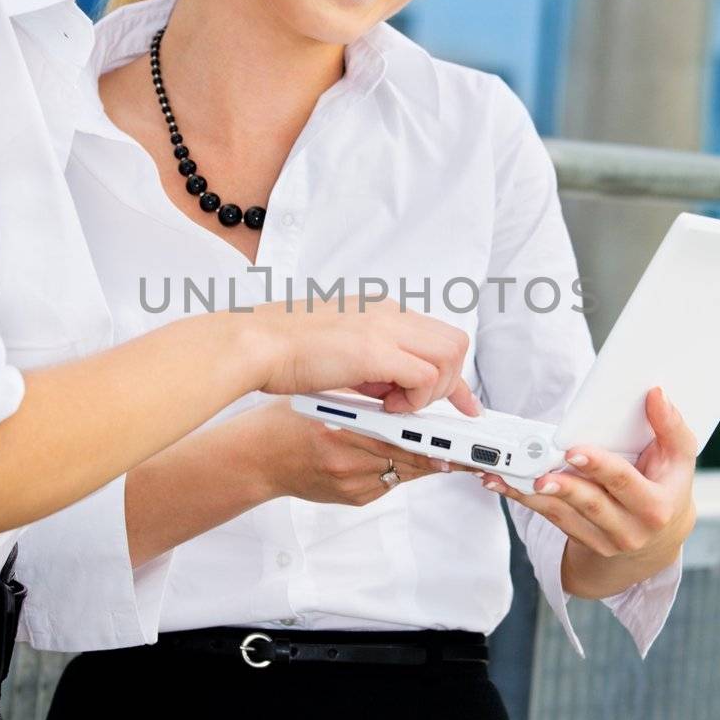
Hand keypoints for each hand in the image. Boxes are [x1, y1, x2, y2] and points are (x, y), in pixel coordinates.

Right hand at [249, 399, 448, 506]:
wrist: (254, 461)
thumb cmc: (283, 422)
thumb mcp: (321, 400)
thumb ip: (361, 402)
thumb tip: (404, 399)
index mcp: (336, 431)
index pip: (394, 437)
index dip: (426, 441)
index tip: (449, 440)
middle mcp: (343, 462)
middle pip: (406, 460)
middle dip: (437, 454)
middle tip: (466, 450)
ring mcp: (348, 486)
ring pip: (402, 473)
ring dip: (425, 462)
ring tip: (450, 453)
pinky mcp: (351, 499)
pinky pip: (388, 484)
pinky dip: (401, 470)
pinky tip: (411, 459)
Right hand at [252, 298, 479, 416]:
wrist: (255, 343)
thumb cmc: (283, 349)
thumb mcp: (340, 351)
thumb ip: (370, 364)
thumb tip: (392, 390)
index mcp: (380, 310)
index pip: (437, 336)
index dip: (454, 374)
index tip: (464, 403)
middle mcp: (389, 312)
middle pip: (454, 343)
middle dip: (450, 384)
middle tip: (424, 409)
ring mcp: (385, 327)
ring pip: (450, 356)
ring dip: (431, 391)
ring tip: (396, 407)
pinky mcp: (376, 349)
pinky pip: (426, 377)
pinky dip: (415, 398)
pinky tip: (387, 408)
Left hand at [479, 387, 696, 598]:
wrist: (659, 537)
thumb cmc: (668, 486)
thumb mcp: (680, 459)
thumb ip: (671, 427)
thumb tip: (657, 395)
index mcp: (656, 507)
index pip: (626, 483)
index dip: (600, 467)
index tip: (574, 451)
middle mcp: (631, 529)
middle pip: (592, 504)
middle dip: (563, 486)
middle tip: (538, 471)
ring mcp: (606, 540)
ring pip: (565, 515)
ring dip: (533, 495)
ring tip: (508, 476)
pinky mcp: (584, 541)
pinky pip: (552, 520)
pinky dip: (527, 501)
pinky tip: (505, 484)